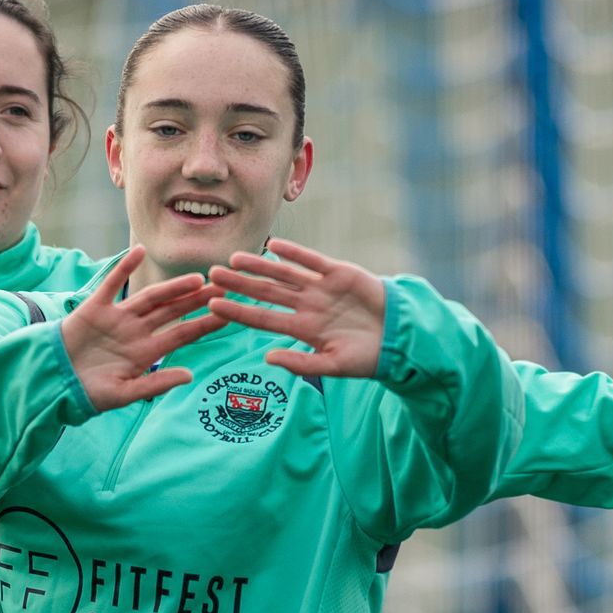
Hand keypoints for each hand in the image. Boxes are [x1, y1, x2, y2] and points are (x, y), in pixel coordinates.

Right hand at [59, 247, 225, 411]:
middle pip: (173, 311)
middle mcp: (136, 331)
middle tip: (224, 286)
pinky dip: (124, 267)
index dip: (205, 323)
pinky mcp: (95, 308)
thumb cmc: (88, 393)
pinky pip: (112, 284)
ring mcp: (117, 318)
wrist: (53, 382)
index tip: (229, 313)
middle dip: (197, 300)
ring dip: (173, 287)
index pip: (183, 334)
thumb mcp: (123, 393)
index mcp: (146, 353)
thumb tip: (190, 375)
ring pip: (150, 297)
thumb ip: (155, 384)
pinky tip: (138, 252)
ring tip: (197, 278)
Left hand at [208, 238, 386, 379]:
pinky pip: (312, 261)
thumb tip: (268, 359)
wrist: (401, 338)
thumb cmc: (368, 357)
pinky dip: (294, 253)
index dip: (237, 311)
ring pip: (283, 274)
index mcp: (302, 329)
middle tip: (212, 275)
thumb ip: (301, 364)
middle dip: (239, 283)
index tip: (212, 306)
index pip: (262, 318)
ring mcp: (321, 288)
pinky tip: (273, 246)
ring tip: (234, 258)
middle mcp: (307, 306)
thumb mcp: (334, 366)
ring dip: (259, 266)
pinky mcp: (340, 273)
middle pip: (266, 292)